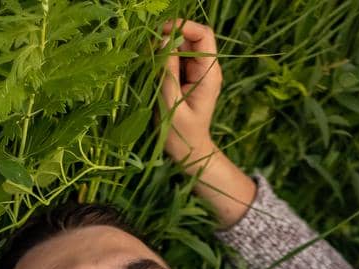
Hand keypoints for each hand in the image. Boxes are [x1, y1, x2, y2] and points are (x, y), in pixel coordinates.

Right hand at [154, 19, 255, 227]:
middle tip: (150, 46)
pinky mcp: (188, 78)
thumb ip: (167, 71)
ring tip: (149, 61)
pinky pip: (177, 58)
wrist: (189, 152)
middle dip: (171, 35)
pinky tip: (153, 69)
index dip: (183, 27)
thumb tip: (164, 41)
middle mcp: (207, 69)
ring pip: (182, 46)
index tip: (161, 32)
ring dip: (165, 47)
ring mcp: (198, 73)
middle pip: (192, 37)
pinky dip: (164, 58)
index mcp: (209, 74)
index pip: (203, 35)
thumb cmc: (181, 134)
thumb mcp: (171, 103)